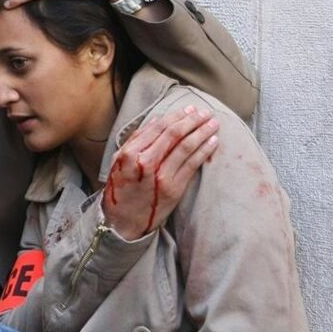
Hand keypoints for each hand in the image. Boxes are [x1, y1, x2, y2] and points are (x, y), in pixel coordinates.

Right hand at [103, 106, 218, 239]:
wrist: (123, 221)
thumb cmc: (121, 189)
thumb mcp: (119, 161)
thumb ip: (136, 139)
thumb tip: (156, 119)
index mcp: (130, 153)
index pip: (158, 127)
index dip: (176, 116)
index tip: (189, 110)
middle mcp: (146, 163)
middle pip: (174, 134)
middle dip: (193, 120)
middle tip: (205, 113)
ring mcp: (162, 176)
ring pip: (186, 147)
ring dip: (202, 132)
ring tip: (213, 123)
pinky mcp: (174, 189)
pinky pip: (193, 165)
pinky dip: (204, 150)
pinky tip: (213, 142)